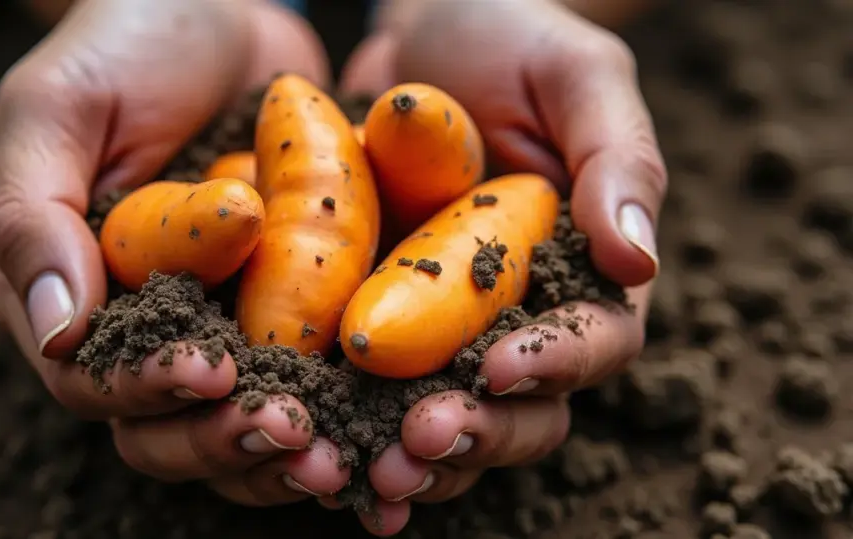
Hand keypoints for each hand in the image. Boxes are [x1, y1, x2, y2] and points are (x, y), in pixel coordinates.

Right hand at [0, 0, 347, 505]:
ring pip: (246, 425)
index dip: (147, 390)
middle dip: (226, 439)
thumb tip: (54, 332)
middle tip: (292, 431)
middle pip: (173, 429)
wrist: (224, 7)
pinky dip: (349, 412)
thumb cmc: (125, 45)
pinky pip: (320, 380)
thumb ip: (32, 217)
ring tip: (341, 454)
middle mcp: (150, 329)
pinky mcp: (295, 312)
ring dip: (290, 450)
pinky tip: (393, 425)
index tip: (210, 373)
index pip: (95, 380)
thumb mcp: (59, 109)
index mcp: (76, 298)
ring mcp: (227, 325)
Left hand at [337, 0, 664, 532]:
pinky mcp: (373, 327)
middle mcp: (519, 317)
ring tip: (363, 471)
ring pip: (442, 420)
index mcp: (585, 272)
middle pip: (519, 408)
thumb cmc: (510, 38)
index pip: (594, 339)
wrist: (417, 35)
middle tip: (419, 443)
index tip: (498, 369)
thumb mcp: (575, 73)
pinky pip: (364, 395)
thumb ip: (618, 156)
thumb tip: (639, 258)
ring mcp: (443, 331)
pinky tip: (310, 455)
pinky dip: (342, 428)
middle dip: (474, 432)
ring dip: (405, 454)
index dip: (554, 364)